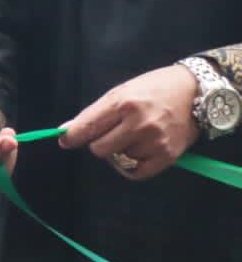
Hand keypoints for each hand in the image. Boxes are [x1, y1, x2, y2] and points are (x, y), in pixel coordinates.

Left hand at [59, 65, 200, 180]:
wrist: (196, 93)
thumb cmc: (153, 88)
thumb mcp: (122, 91)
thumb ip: (95, 113)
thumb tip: (66, 130)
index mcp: (123, 103)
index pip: (88, 126)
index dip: (72, 136)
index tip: (65, 141)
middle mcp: (139, 124)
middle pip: (99, 148)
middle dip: (98, 143)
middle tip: (108, 134)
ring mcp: (154, 141)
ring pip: (118, 159)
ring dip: (119, 151)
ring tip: (132, 136)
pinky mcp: (168, 156)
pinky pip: (136, 173)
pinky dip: (130, 166)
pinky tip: (135, 153)